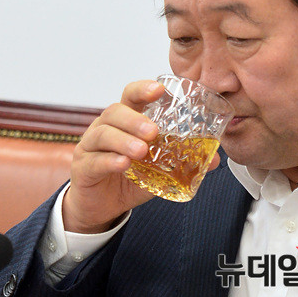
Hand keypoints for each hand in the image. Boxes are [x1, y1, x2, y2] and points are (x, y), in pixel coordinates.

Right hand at [62, 81, 221, 233]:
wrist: (104, 207)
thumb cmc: (131, 178)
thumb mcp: (160, 168)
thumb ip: (183, 160)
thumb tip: (215, 158)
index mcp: (126, 121)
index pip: (131, 96)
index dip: (143, 89)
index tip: (159, 90)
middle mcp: (106, 128)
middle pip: (115, 111)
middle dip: (135, 119)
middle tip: (153, 131)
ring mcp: (91, 146)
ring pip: (102, 133)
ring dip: (124, 140)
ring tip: (141, 151)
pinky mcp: (82, 168)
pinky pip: (94, 160)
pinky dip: (109, 161)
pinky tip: (123, 165)